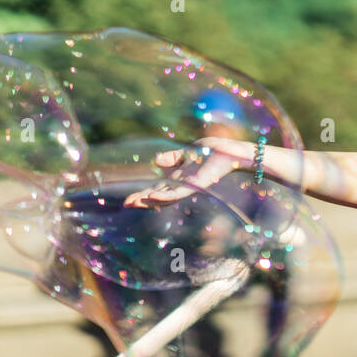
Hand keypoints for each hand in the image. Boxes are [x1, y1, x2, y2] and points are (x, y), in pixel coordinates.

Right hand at [123, 137, 246, 207]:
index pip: (156, 189)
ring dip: (150, 200)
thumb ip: (172, 157)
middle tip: (125, 204)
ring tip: (134, 202)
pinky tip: (153, 195)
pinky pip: (178, 193)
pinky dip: (165, 195)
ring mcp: (188, 187)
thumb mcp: (186, 153)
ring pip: (165, 198)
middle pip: (158, 197)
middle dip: (142, 201)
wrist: (230, 152)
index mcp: (177, 179)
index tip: (127, 199)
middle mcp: (181, 186)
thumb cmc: (211, 152)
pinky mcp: (196, 185)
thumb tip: (156, 161)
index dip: (142, 194)